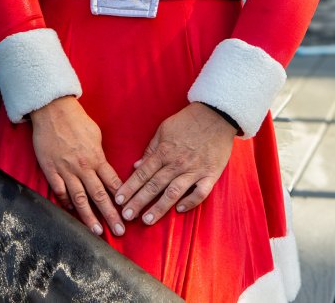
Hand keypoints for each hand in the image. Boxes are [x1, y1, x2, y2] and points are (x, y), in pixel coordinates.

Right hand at [28, 96, 125, 236]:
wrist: (53, 111)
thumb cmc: (76, 120)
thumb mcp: (95, 135)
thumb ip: (100, 154)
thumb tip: (104, 167)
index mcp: (97, 158)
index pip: (113, 183)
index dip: (122, 199)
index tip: (129, 212)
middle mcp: (83, 167)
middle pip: (100, 196)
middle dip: (111, 215)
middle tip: (119, 231)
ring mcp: (66, 170)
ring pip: (80, 199)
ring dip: (89, 217)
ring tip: (96, 231)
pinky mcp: (51, 170)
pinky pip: (59, 191)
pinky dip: (65, 203)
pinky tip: (71, 212)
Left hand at [116, 103, 236, 225]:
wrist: (216, 114)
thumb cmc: (187, 121)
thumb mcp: (164, 130)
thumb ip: (151, 150)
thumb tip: (137, 166)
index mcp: (163, 152)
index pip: (142, 173)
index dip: (129, 188)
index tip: (118, 200)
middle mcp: (176, 163)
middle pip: (154, 186)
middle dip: (138, 202)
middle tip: (126, 216)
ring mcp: (194, 170)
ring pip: (173, 192)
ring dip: (159, 207)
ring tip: (147, 220)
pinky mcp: (210, 174)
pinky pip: (200, 192)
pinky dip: (191, 202)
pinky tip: (180, 210)